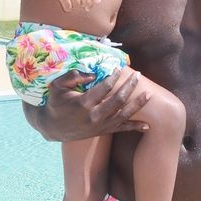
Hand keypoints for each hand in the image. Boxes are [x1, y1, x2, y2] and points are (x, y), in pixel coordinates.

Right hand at [22, 67, 150, 141]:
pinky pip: (121, 129)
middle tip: (138, 75)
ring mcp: (100, 126)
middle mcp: (94, 116)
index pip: (105, 87)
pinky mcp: (102, 132)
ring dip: (138, 104)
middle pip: (118, 100)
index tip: (119, 69)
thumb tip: (92, 74)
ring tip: (149, 94)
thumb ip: (73, 76)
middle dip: (130, 86)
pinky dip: (135, 127)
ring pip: (124, 114)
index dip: (114, 77)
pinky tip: (147, 126)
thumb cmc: (55, 103)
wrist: (52, 128)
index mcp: (84, 103)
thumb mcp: (57, 86)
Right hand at [43, 0, 99, 11]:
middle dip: (81, 5)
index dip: (89, 4)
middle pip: (85, 3)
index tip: (85, 6)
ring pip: (77, 6)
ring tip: (68, 0)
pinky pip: (68, 7)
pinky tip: (64, 2)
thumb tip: (99, 1)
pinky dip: (66, 7)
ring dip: (72, 6)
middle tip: (75, 2)